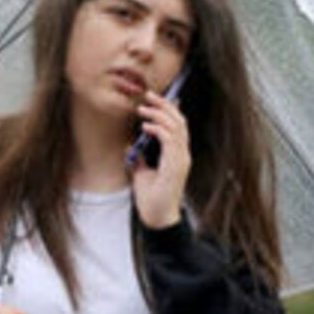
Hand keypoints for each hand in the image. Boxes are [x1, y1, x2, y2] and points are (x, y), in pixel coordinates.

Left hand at [132, 89, 189, 228]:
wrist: (157, 218)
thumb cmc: (152, 199)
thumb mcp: (142, 173)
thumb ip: (140, 158)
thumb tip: (131, 146)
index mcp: (177, 155)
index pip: (178, 126)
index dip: (168, 110)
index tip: (153, 99)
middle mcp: (183, 155)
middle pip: (179, 121)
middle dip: (164, 105)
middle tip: (149, 95)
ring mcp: (181, 160)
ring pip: (176, 127)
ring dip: (159, 114)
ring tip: (143, 109)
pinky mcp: (175, 166)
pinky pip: (169, 140)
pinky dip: (158, 129)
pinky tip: (145, 127)